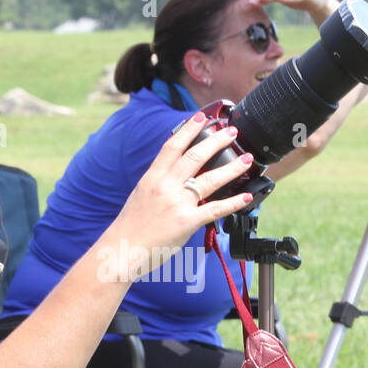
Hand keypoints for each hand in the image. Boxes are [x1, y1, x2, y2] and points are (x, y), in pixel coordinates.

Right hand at [106, 114, 255, 279]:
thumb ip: (158, 183)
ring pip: (210, 179)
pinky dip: (233, 203)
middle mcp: (165, 186)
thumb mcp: (140, 195)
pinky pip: (215, 209)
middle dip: (217, 141)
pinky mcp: (186, 222)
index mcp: (152, 177)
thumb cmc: (130, 226)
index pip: (173, 146)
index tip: (202, 117)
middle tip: (232, 132)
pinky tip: (246, 197)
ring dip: (232, 167)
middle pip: (195, 156)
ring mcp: (177, 203)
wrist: (121, 250)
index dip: (189, 129)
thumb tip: (174, 174)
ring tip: (246, 159)